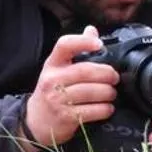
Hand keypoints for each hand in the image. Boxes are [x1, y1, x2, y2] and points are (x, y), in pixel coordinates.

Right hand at [21, 26, 118, 151]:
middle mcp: (52, 80)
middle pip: (85, 71)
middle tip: (115, 77)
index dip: (83, 42)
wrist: (36, 121)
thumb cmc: (52, 90)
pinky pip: (91, 111)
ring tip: (112, 93)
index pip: (65, 45)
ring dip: (108, 92)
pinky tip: (107, 107)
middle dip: (106, 74)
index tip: (99, 44)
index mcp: (52, 64)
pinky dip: (104, 109)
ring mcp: (57, 99)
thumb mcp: (59, 68)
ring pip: (91, 92)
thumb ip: (76, 49)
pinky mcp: (65, 117)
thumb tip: (92, 30)